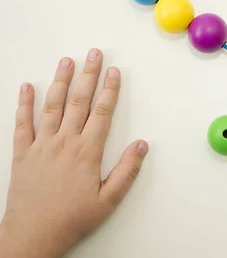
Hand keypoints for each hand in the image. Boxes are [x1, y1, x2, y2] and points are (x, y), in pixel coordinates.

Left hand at [0, 49, 148, 257]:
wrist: (32, 235)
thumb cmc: (72, 218)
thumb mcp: (108, 199)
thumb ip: (127, 171)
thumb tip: (142, 145)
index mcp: (87, 152)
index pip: (102, 112)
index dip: (110, 90)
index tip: (115, 71)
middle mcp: (64, 142)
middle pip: (79, 101)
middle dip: (88, 75)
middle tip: (94, 54)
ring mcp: (41, 145)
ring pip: (52, 106)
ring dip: (60, 81)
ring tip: (66, 61)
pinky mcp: (22, 153)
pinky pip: (22, 123)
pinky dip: (24, 104)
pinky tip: (27, 87)